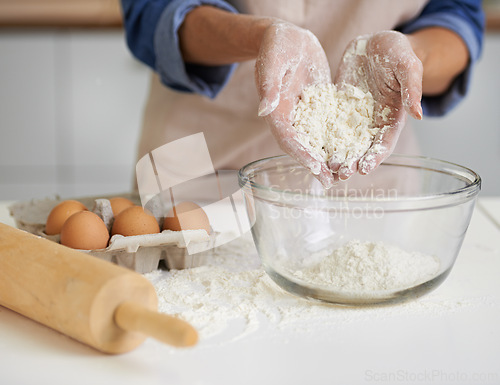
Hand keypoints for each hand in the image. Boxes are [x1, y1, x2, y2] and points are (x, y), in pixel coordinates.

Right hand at [255, 21, 335, 187]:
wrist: (290, 39)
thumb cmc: (278, 45)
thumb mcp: (273, 61)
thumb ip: (269, 85)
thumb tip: (264, 109)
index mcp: (275, 109)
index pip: (286, 136)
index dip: (299, 153)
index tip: (314, 166)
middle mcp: (289, 117)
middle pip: (300, 147)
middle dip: (314, 165)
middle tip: (330, 182)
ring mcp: (304, 114)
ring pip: (314, 141)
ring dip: (326, 158)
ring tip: (341, 176)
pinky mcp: (318, 108)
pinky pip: (327, 128)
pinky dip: (336, 141)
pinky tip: (351, 151)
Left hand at [333, 31, 422, 179]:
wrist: (374, 42)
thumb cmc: (397, 51)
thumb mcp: (408, 65)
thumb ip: (412, 89)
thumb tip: (419, 115)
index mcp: (393, 116)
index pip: (385, 142)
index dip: (375, 157)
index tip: (365, 169)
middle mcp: (372, 121)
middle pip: (363, 148)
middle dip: (353, 162)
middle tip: (342, 174)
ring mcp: (354, 116)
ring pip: (345, 142)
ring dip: (338, 156)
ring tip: (328, 167)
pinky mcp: (338, 108)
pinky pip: (330, 125)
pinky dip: (324, 139)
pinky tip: (315, 148)